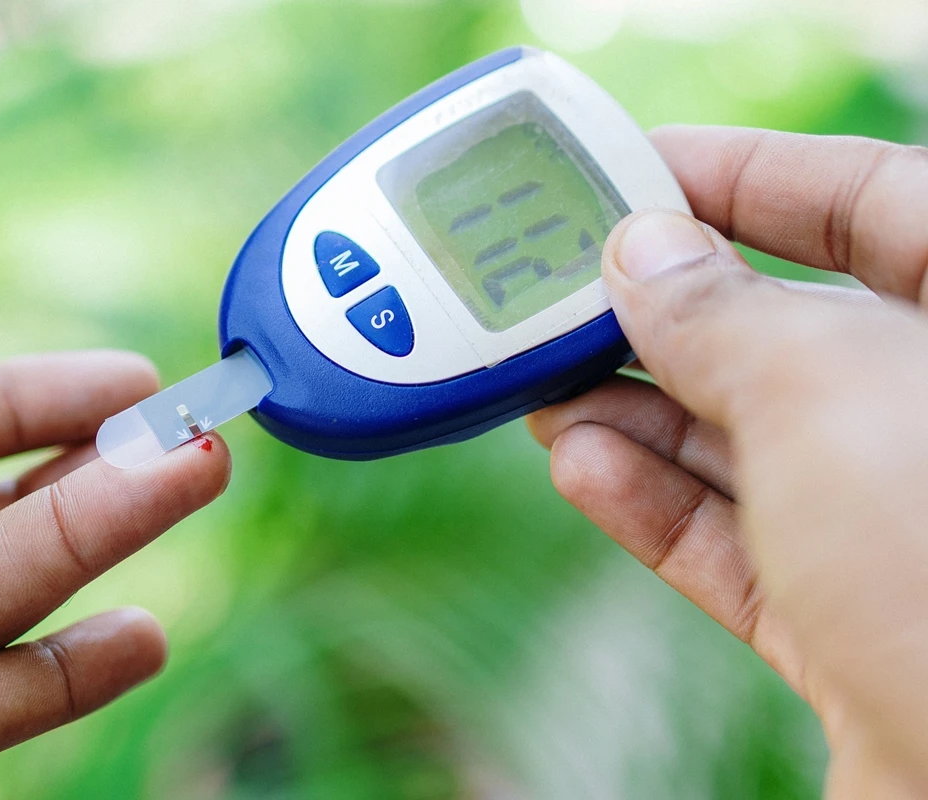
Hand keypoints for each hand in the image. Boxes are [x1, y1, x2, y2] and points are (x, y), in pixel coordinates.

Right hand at [529, 127, 927, 796]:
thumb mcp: (825, 392)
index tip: (638, 170)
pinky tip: (579, 465)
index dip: (749, 172)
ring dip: (636, 411)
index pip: (873, 199)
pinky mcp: (848, 619)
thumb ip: (721, 312)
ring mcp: (900, 527)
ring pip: (748, 442)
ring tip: (546, 385)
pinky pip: (734, 541)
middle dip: (669, 310)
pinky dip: (649, 502)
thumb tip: (644, 258)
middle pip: (792, 329)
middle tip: (566, 290)